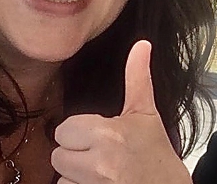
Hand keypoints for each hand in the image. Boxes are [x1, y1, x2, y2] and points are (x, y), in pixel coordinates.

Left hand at [51, 40, 191, 182]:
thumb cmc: (158, 157)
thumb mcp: (147, 115)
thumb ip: (137, 79)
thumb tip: (141, 45)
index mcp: (109, 135)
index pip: (64, 130)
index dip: (80, 134)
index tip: (101, 138)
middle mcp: (99, 163)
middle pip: (58, 155)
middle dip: (76, 156)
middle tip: (101, 157)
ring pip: (61, 177)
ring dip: (76, 176)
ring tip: (102, 174)